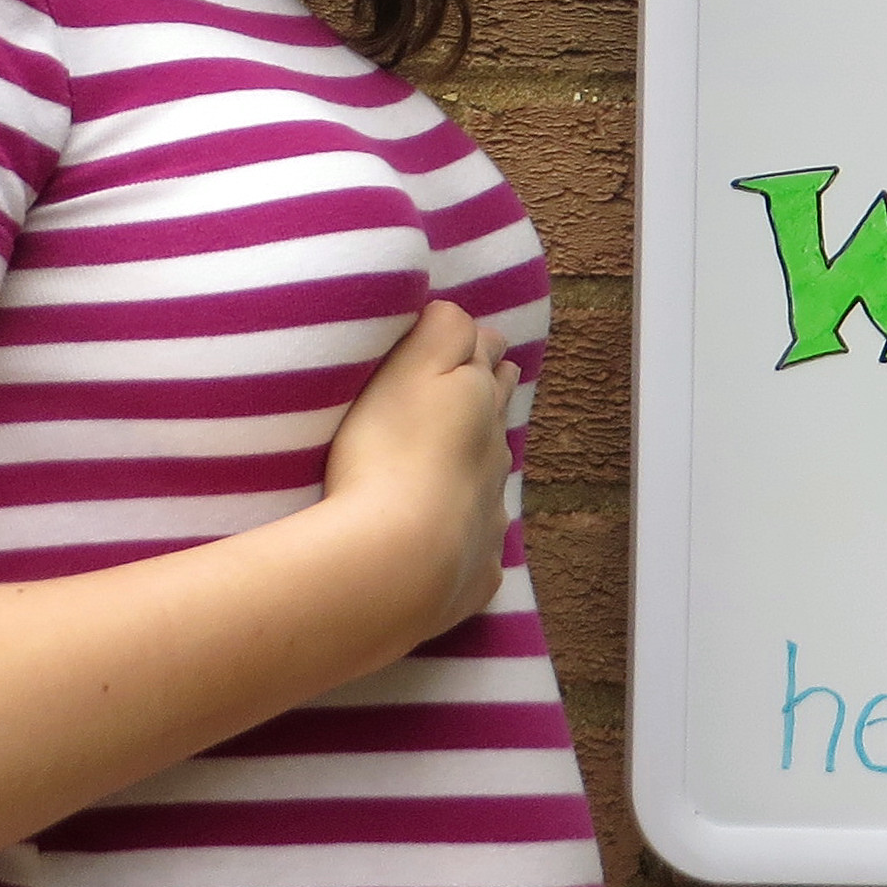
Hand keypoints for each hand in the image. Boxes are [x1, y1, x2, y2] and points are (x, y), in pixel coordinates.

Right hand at [324, 300, 520, 641]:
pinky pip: (476, 546)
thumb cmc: (387, 455)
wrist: (393, 562)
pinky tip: (452, 543)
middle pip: (499, 414)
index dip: (478, 344)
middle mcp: (495, 456)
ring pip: (492, 478)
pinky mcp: (474, 572)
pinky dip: (466, 536)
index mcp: (478, 403)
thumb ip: (440, 332)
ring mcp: (489, 517)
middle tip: (477, 387)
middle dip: (490, 395)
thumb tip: (458, 313)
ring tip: (458, 459)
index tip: (468, 341)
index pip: (489, 356)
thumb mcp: (407, 370)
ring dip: (478, 463)